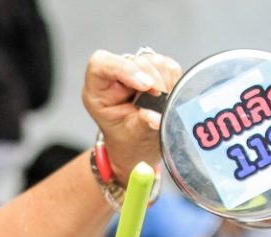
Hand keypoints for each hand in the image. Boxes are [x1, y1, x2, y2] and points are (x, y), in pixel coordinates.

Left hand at [81, 50, 182, 183]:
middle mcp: (114, 75)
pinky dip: (173, 82)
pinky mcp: (153, 69)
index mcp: (97, 89)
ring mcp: (134, 69)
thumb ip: (142, 124)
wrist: (137, 140)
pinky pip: (169, 67)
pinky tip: (167, 98)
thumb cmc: (126, 136)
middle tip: (160, 101)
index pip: (101, 64)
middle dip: (153, 82)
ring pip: (154, 62)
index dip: (124, 69)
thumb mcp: (130, 135)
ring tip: (161, 104)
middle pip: (135, 62)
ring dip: (165, 83)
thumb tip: (156, 118)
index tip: (145, 86)